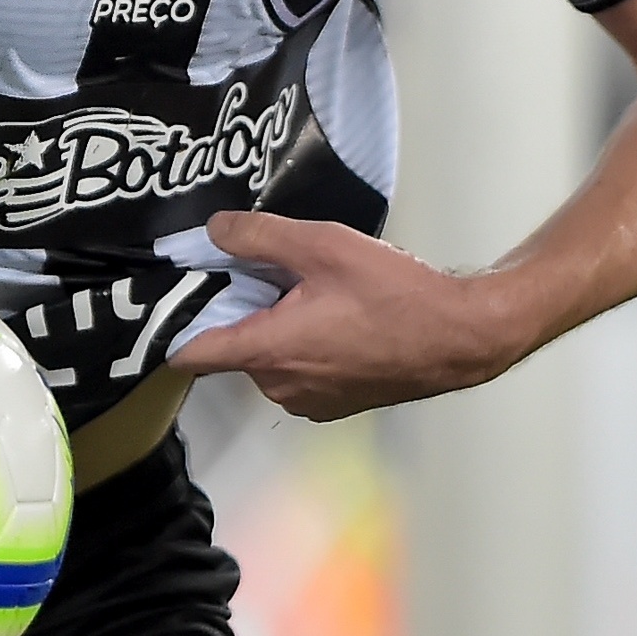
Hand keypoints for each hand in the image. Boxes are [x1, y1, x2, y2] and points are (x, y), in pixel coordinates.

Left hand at [170, 212, 525, 419]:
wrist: (458, 338)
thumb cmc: (393, 294)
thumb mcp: (323, 246)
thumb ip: (260, 236)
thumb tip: (213, 231)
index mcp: (267, 351)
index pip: (190, 353)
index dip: (178, 321)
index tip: (185, 290)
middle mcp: (280, 387)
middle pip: (233, 346)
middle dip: (245, 309)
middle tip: (277, 271)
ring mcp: (308, 401)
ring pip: (268, 357)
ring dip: (277, 326)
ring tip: (317, 290)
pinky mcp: (334, 404)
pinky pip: (299, 371)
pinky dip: (306, 345)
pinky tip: (339, 316)